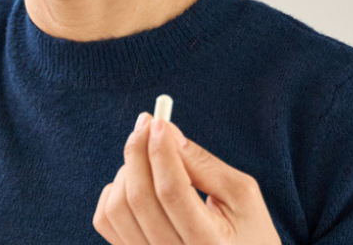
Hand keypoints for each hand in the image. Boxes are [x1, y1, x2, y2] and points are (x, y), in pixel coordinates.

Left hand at [93, 113, 280, 244]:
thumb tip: (164, 131)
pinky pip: (105, 219)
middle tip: (146, 124)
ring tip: (148, 160)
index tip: (159, 122)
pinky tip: (136, 182)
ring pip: (117, 209)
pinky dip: (113, 191)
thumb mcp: (242, 196)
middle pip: (139, 199)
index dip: (162, 152)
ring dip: (127, 172)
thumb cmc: (247, 229)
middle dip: (138, 152)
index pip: (172, 193)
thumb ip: (203, 164)